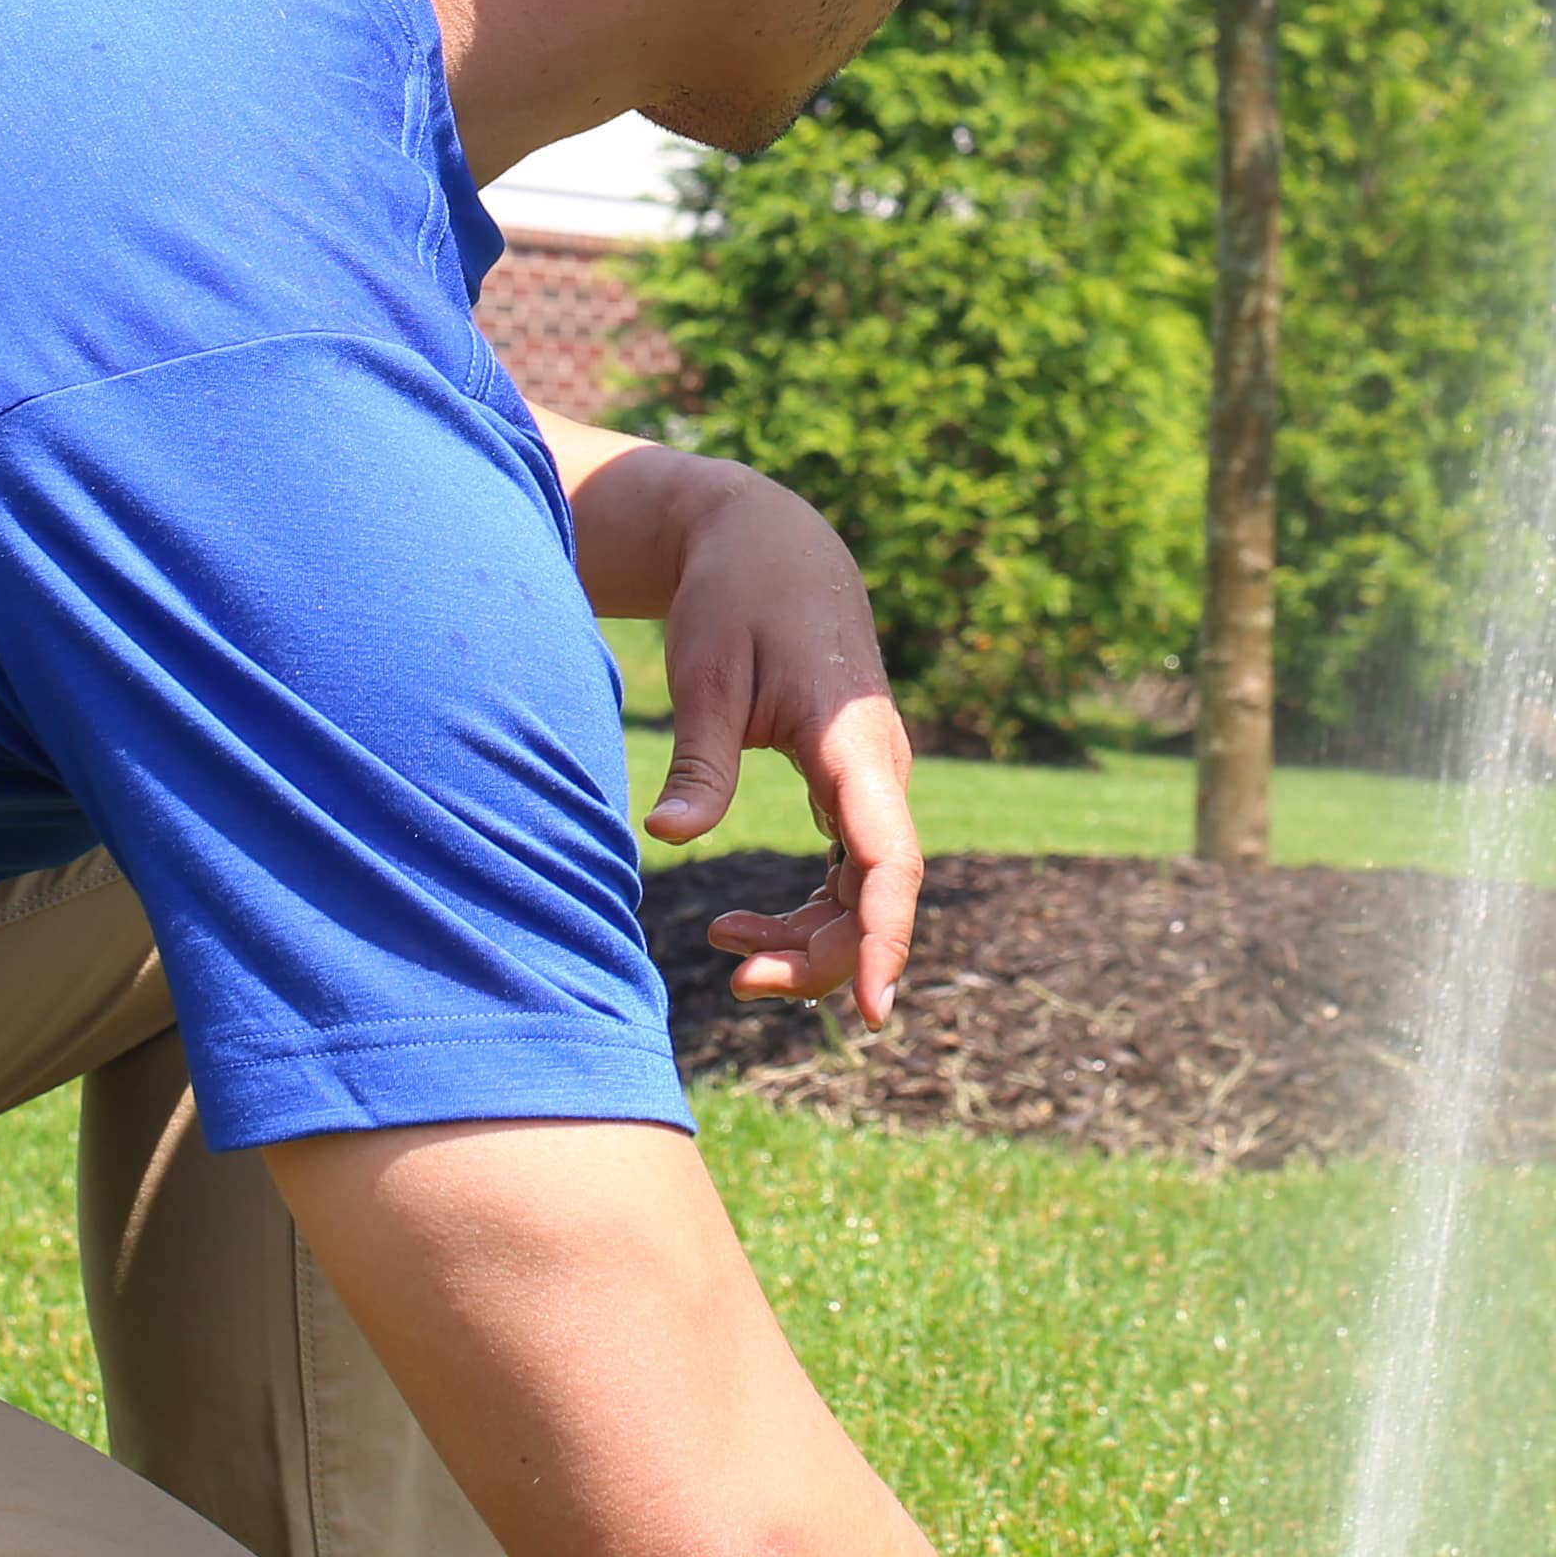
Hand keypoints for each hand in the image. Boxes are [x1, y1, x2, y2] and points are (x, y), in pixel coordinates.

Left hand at [544, 422, 920, 1024]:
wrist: (775, 545)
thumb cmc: (736, 599)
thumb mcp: (706, 672)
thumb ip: (699, 759)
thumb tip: (667, 835)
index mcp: (852, 744)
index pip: (888, 861)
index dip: (885, 938)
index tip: (876, 1011)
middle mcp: (878, 770)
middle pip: (877, 896)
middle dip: (820, 958)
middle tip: (735, 978)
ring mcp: (871, 783)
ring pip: (863, 893)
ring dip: (806, 940)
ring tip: (724, 944)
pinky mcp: (852, 788)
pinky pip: (848, 873)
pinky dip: (805, 912)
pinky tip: (740, 923)